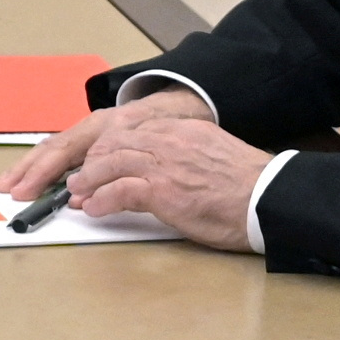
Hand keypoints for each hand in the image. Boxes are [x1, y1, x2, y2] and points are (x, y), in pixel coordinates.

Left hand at [0, 86, 265, 252]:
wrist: (267, 197)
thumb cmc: (245, 188)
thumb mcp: (210, 159)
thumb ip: (182, 159)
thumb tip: (159, 176)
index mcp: (180, 130)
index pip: (130, 131)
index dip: (105, 148)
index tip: (92, 161)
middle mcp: (167, 140)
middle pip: (112, 143)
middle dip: (87, 162)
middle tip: (72, 180)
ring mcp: (163, 163)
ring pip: (110, 163)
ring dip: (88, 181)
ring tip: (75, 195)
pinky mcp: (163, 189)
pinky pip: (120, 190)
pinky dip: (102, 200)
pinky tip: (94, 209)